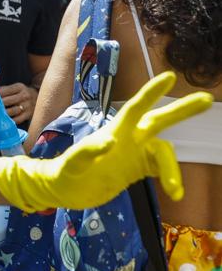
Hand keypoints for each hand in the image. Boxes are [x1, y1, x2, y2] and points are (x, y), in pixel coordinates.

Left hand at [0, 72, 213, 211]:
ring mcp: (135, 153)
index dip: (151, 93)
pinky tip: (175, 193)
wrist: (64, 191)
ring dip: (172, 169)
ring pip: (164, 152)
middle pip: (159, 121)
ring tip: (174, 189)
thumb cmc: (64, 174)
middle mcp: (128, 138)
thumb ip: (86, 153)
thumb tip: (110, 142)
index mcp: (114, 131)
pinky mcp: (139, 169)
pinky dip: (171, 179)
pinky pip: (162, 170)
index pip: (135, 108)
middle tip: (207, 99)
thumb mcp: (70, 165)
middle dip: (182, 110)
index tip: (169, 77)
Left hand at [0, 82, 36, 123]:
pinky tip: (3, 120)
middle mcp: (24, 95)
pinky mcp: (28, 115)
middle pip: (6, 101)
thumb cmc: (21, 93)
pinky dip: (9, 121)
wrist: (39, 98)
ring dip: (1, 114)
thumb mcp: (15, 88)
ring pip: (11, 111)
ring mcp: (27, 106)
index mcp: (19, 87)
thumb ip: (2, 90)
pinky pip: (16, 120)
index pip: (4, 91)